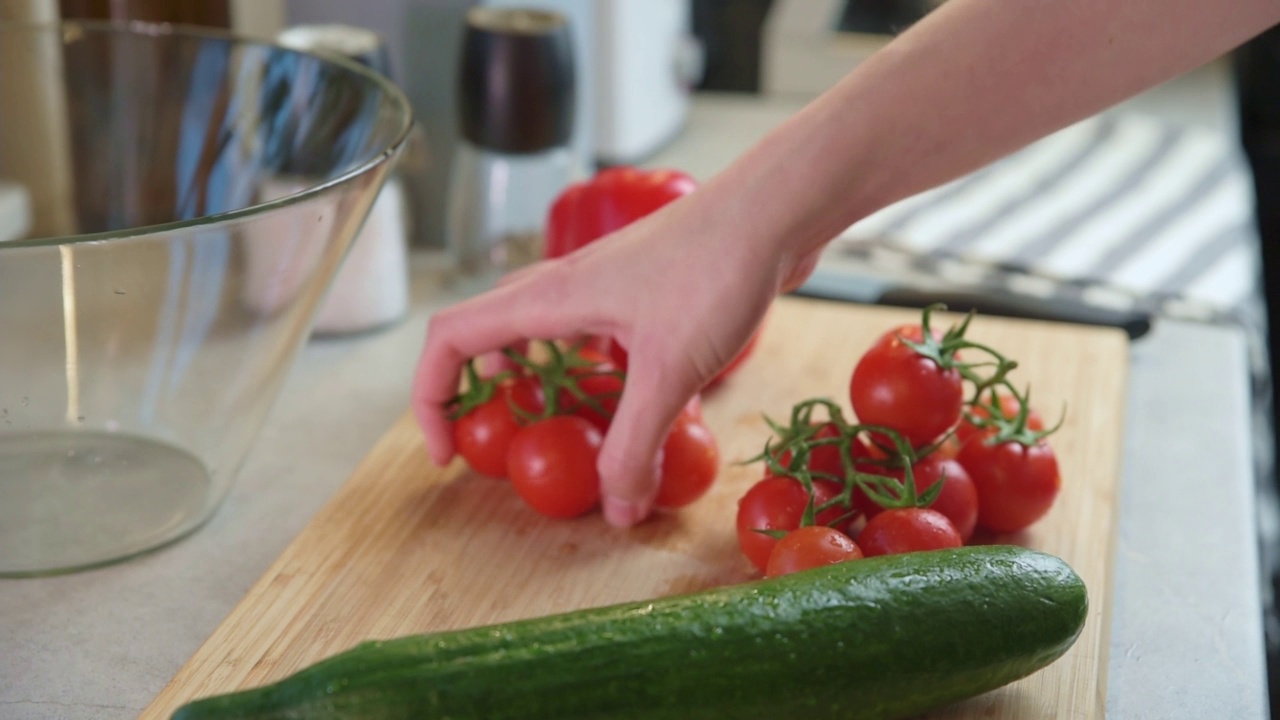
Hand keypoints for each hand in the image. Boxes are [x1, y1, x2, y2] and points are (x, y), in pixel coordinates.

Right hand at [412, 197, 817, 526]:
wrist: (775, 210)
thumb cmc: (715, 272)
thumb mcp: (670, 372)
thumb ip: (636, 443)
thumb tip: (616, 509)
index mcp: (548, 299)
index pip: (450, 339)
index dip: (433, 398)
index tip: (448, 452)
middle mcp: (562, 285)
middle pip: (483, 331)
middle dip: (472, 388)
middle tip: (493, 438)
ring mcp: (602, 282)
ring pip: (535, 328)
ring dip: (526, 374)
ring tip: (545, 419)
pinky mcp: (640, 287)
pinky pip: (584, 329)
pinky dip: (578, 365)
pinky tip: (614, 391)